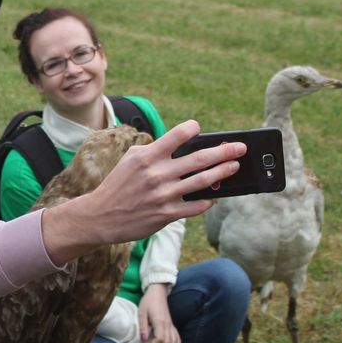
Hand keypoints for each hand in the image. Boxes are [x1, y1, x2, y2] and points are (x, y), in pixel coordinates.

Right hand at [41, 121, 244, 263]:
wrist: (101, 215)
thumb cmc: (119, 184)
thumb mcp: (131, 160)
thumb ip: (155, 151)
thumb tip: (182, 147)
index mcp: (147, 156)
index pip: (177, 135)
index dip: (192, 128)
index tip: (200, 127)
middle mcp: (157, 174)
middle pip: (199, 158)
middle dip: (224, 151)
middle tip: (240, 148)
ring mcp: (164, 194)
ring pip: (203, 181)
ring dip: (223, 172)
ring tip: (234, 166)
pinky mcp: (167, 214)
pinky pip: (196, 206)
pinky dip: (208, 201)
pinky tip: (214, 196)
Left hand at [139, 284, 179, 342]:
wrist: (157, 293)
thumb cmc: (148, 302)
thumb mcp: (142, 312)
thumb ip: (143, 326)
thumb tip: (144, 340)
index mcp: (160, 322)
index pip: (160, 339)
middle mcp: (168, 325)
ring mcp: (171, 325)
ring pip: (174, 342)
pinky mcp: (172, 324)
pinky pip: (177, 336)